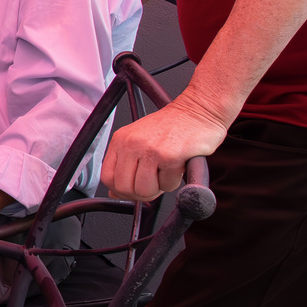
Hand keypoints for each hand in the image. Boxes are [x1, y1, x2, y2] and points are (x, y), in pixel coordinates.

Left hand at [101, 97, 226, 200]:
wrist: (198, 112)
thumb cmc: (172, 126)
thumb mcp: (140, 140)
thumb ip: (125, 165)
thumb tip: (115, 192)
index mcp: (121, 140)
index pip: (107, 177)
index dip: (120, 190)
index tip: (133, 189)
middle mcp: (131, 144)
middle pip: (124, 188)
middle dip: (141, 194)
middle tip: (153, 184)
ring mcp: (150, 150)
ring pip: (144, 190)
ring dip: (158, 189)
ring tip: (166, 173)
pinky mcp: (170, 157)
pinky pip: (167, 186)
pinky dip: (174, 182)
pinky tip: (177, 167)